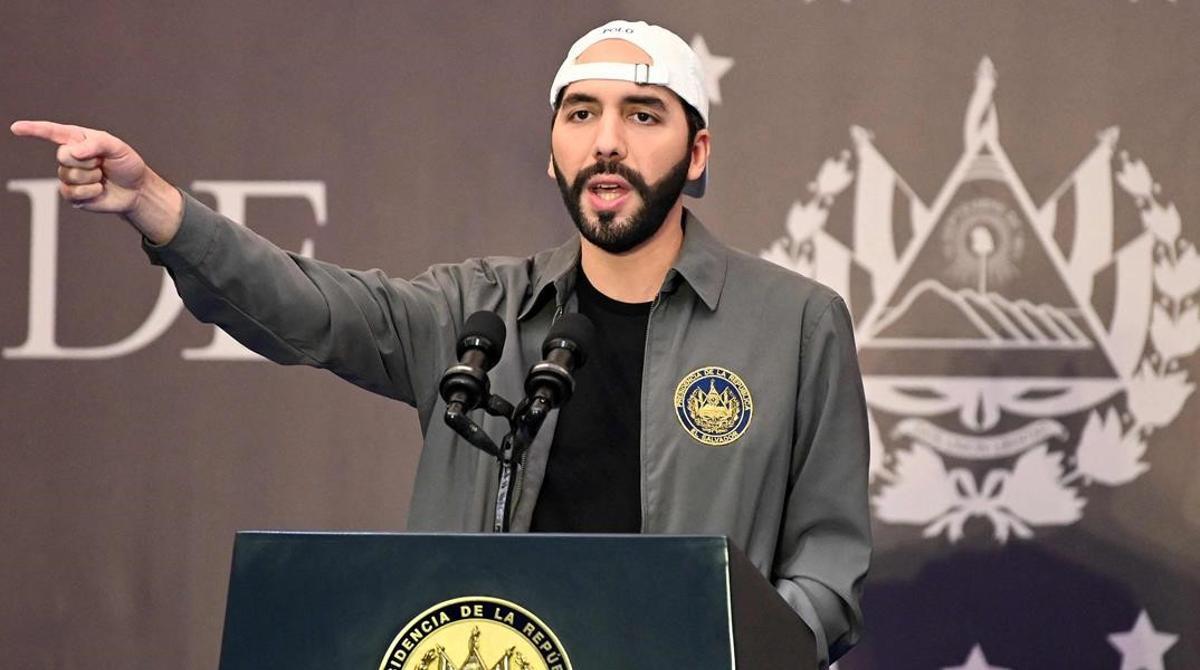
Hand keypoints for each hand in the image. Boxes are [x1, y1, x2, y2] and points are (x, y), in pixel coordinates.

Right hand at [10, 120, 182, 242]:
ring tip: (102, 176)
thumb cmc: (127, 164)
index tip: (16, 128)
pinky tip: (99, 189)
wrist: (136, 189)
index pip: (51, 132)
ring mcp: (69, 176)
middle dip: (87, 160)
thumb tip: (73, 151)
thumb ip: (96, 143)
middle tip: (101, 163)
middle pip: (63, 155)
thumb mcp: (117, 147)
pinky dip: (90, 191)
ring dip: (91, 177)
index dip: (33, 130)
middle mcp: (69, 157)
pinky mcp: (72, 194)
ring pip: (69, 175)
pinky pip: (72, 192)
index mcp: (77, 139)